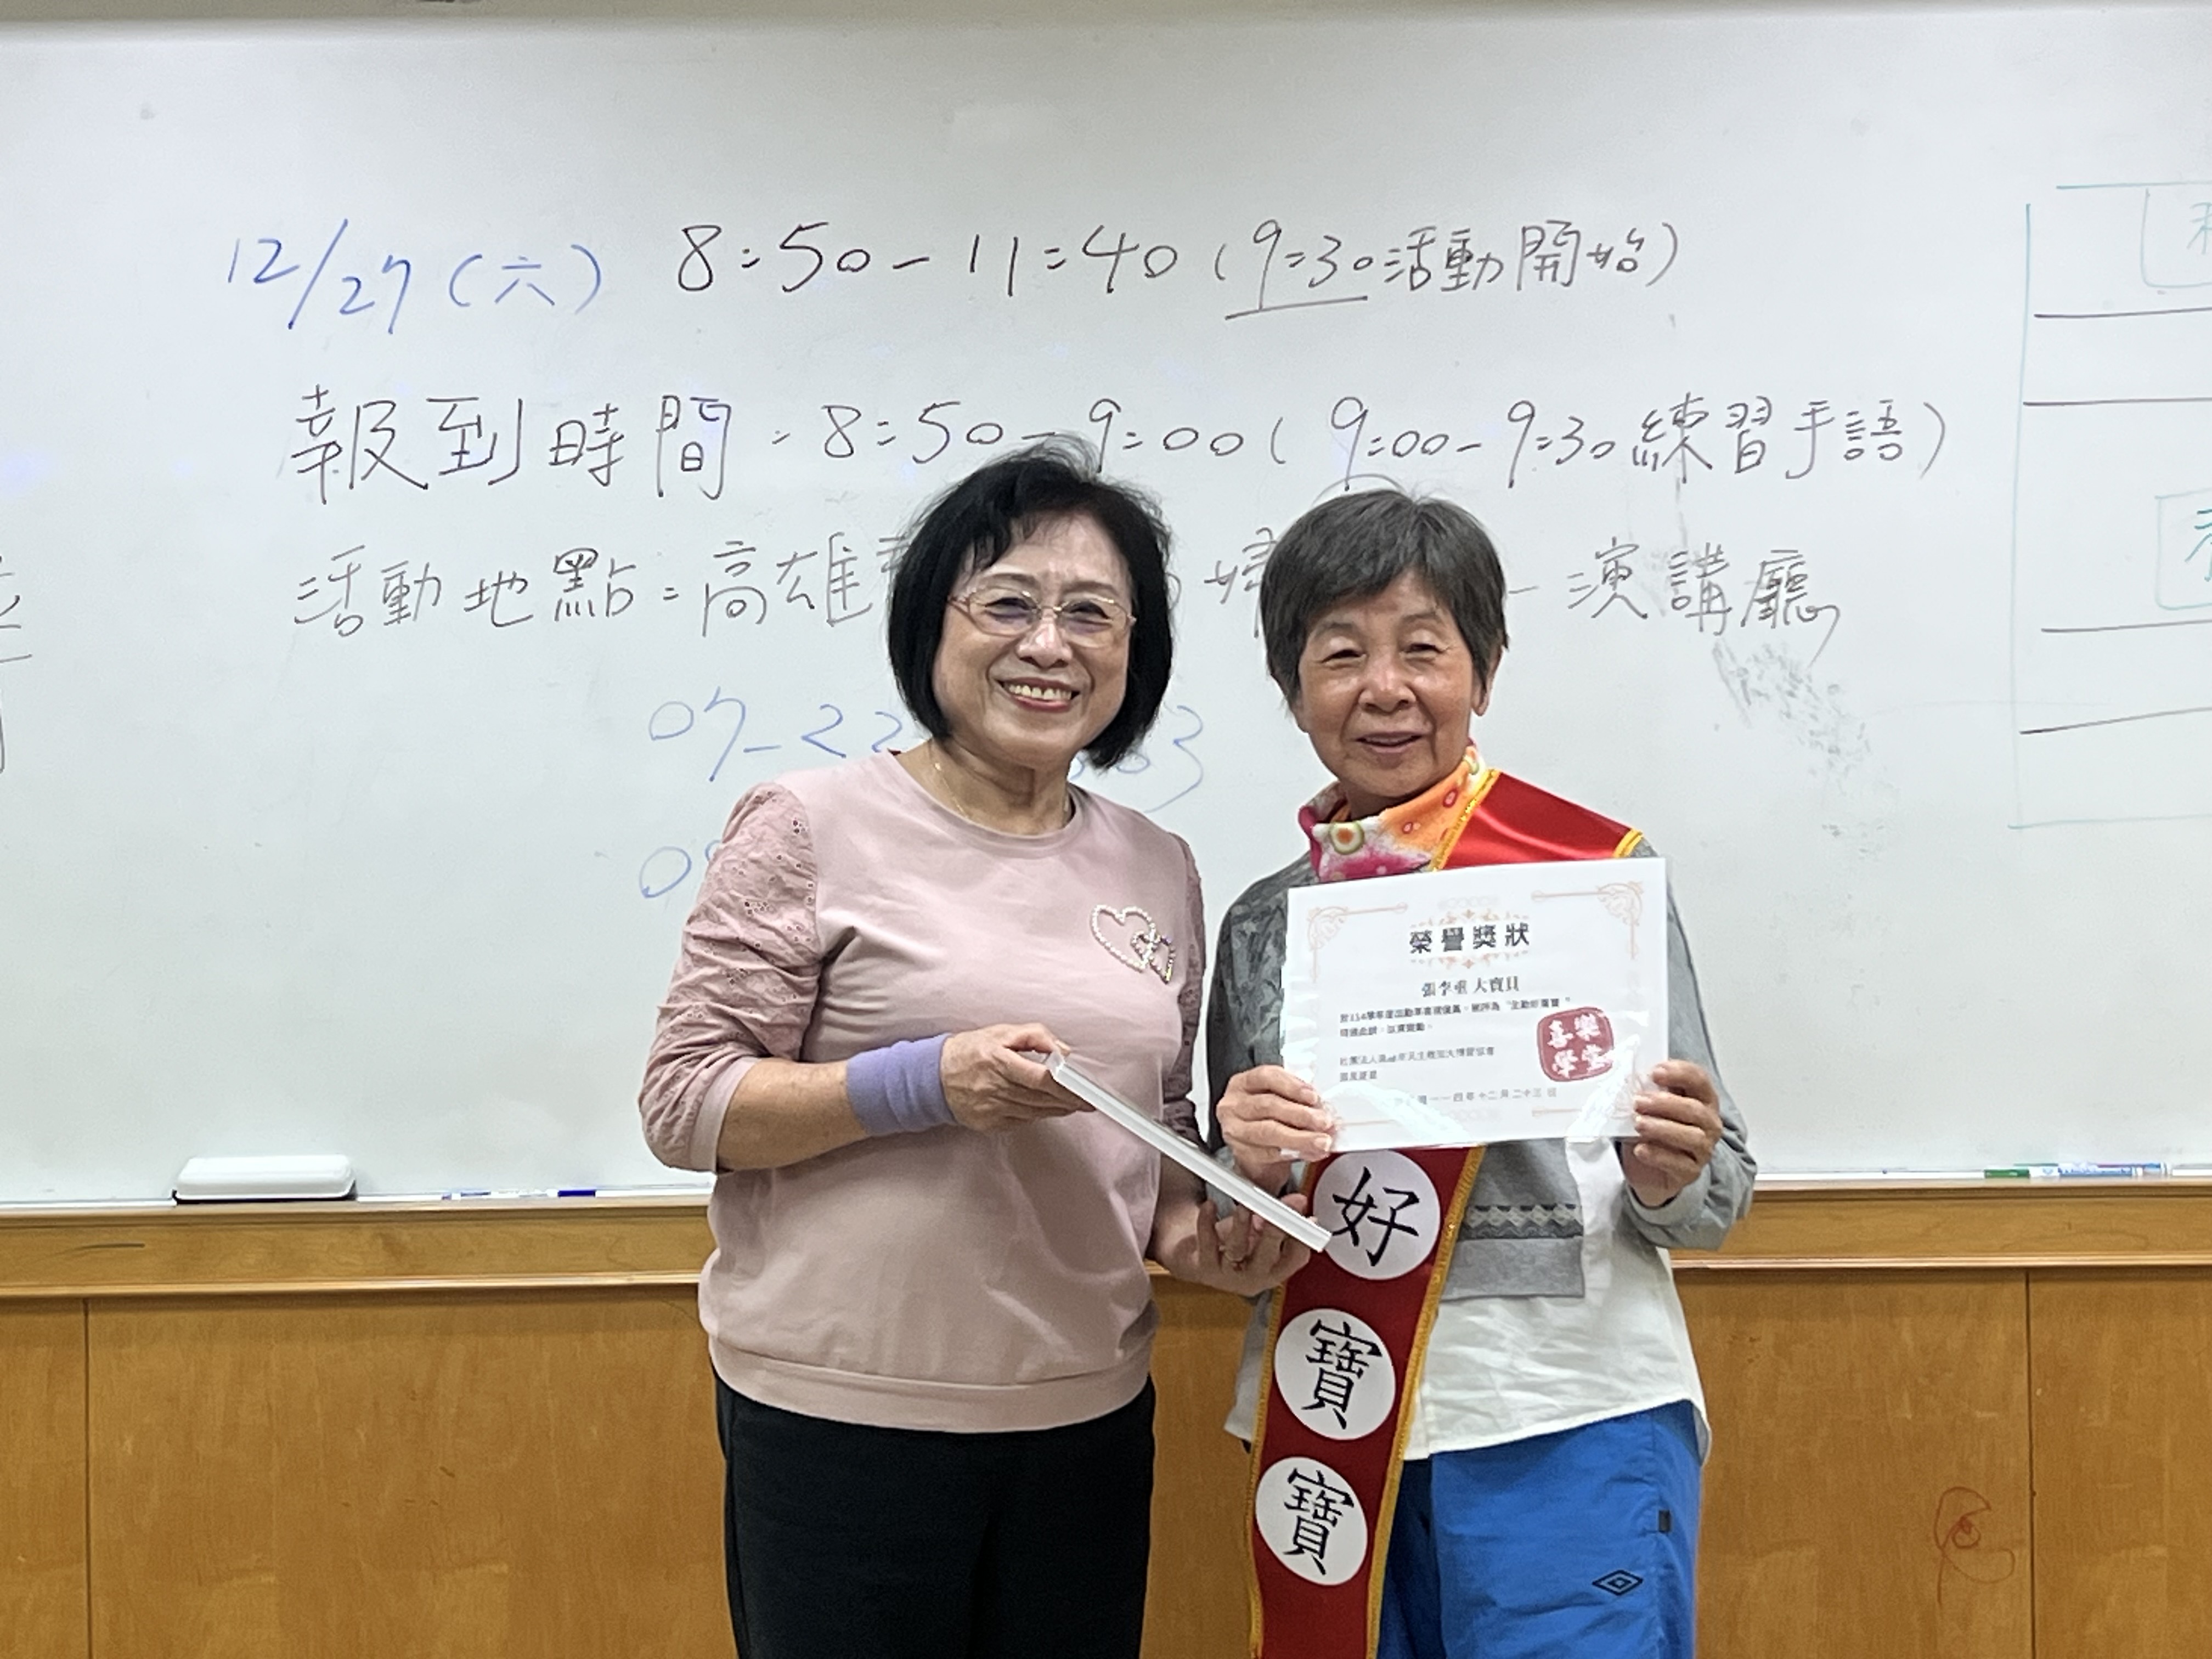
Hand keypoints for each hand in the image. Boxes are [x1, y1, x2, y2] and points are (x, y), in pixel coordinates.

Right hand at [938, 1024, 1084, 1132]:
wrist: (933, 1076)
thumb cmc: (969, 1051)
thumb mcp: (1000, 1032)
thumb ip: (1034, 1035)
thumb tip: (1061, 1050)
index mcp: (998, 1061)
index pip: (1039, 1077)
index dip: (1064, 1086)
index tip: (1082, 1089)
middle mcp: (994, 1087)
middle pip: (1040, 1098)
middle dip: (1067, 1101)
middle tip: (1086, 1101)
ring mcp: (990, 1108)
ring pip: (1034, 1112)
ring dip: (1057, 1110)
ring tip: (1073, 1105)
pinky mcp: (988, 1123)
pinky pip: (1020, 1122)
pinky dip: (1037, 1116)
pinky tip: (1048, 1110)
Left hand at [1156, 1189, 1313, 1294]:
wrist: (1194, 1257)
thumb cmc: (1232, 1243)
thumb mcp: (1258, 1228)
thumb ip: (1278, 1214)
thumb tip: (1298, 1201)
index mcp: (1274, 1269)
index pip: (1295, 1258)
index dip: (1302, 1238)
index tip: (1306, 1218)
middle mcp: (1254, 1277)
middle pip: (1268, 1258)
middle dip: (1274, 1232)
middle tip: (1276, 1211)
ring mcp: (1227, 1276)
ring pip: (1237, 1251)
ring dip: (1241, 1226)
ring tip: (1243, 1206)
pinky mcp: (1203, 1268)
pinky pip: (1207, 1244)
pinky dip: (1207, 1223)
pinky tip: (1209, 1206)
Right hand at [1216, 1066, 1333, 1188]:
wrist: (1255, 1148)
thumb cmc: (1268, 1117)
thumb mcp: (1278, 1098)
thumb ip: (1295, 1097)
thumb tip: (1323, 1107)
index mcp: (1243, 1083)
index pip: (1266, 1077)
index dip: (1291, 1085)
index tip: (1313, 1096)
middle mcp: (1234, 1105)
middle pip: (1268, 1105)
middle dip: (1300, 1114)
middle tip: (1324, 1122)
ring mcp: (1236, 1130)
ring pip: (1269, 1132)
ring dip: (1301, 1137)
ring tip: (1322, 1141)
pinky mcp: (1242, 1153)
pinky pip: (1271, 1154)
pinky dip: (1296, 1153)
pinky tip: (1312, 1152)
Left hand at [1618, 1059, 1722, 1207]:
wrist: (1650, 1170)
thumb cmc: (1653, 1130)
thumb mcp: (1650, 1107)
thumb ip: (1647, 1092)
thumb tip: (1628, 1079)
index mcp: (1702, 1099)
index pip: (1699, 1080)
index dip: (1679, 1073)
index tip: (1654, 1072)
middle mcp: (1709, 1123)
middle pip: (1695, 1110)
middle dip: (1665, 1103)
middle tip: (1638, 1102)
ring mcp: (1703, 1149)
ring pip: (1692, 1137)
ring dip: (1662, 1128)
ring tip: (1638, 1124)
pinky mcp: (1691, 1172)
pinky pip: (1679, 1164)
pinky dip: (1658, 1155)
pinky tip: (1640, 1149)